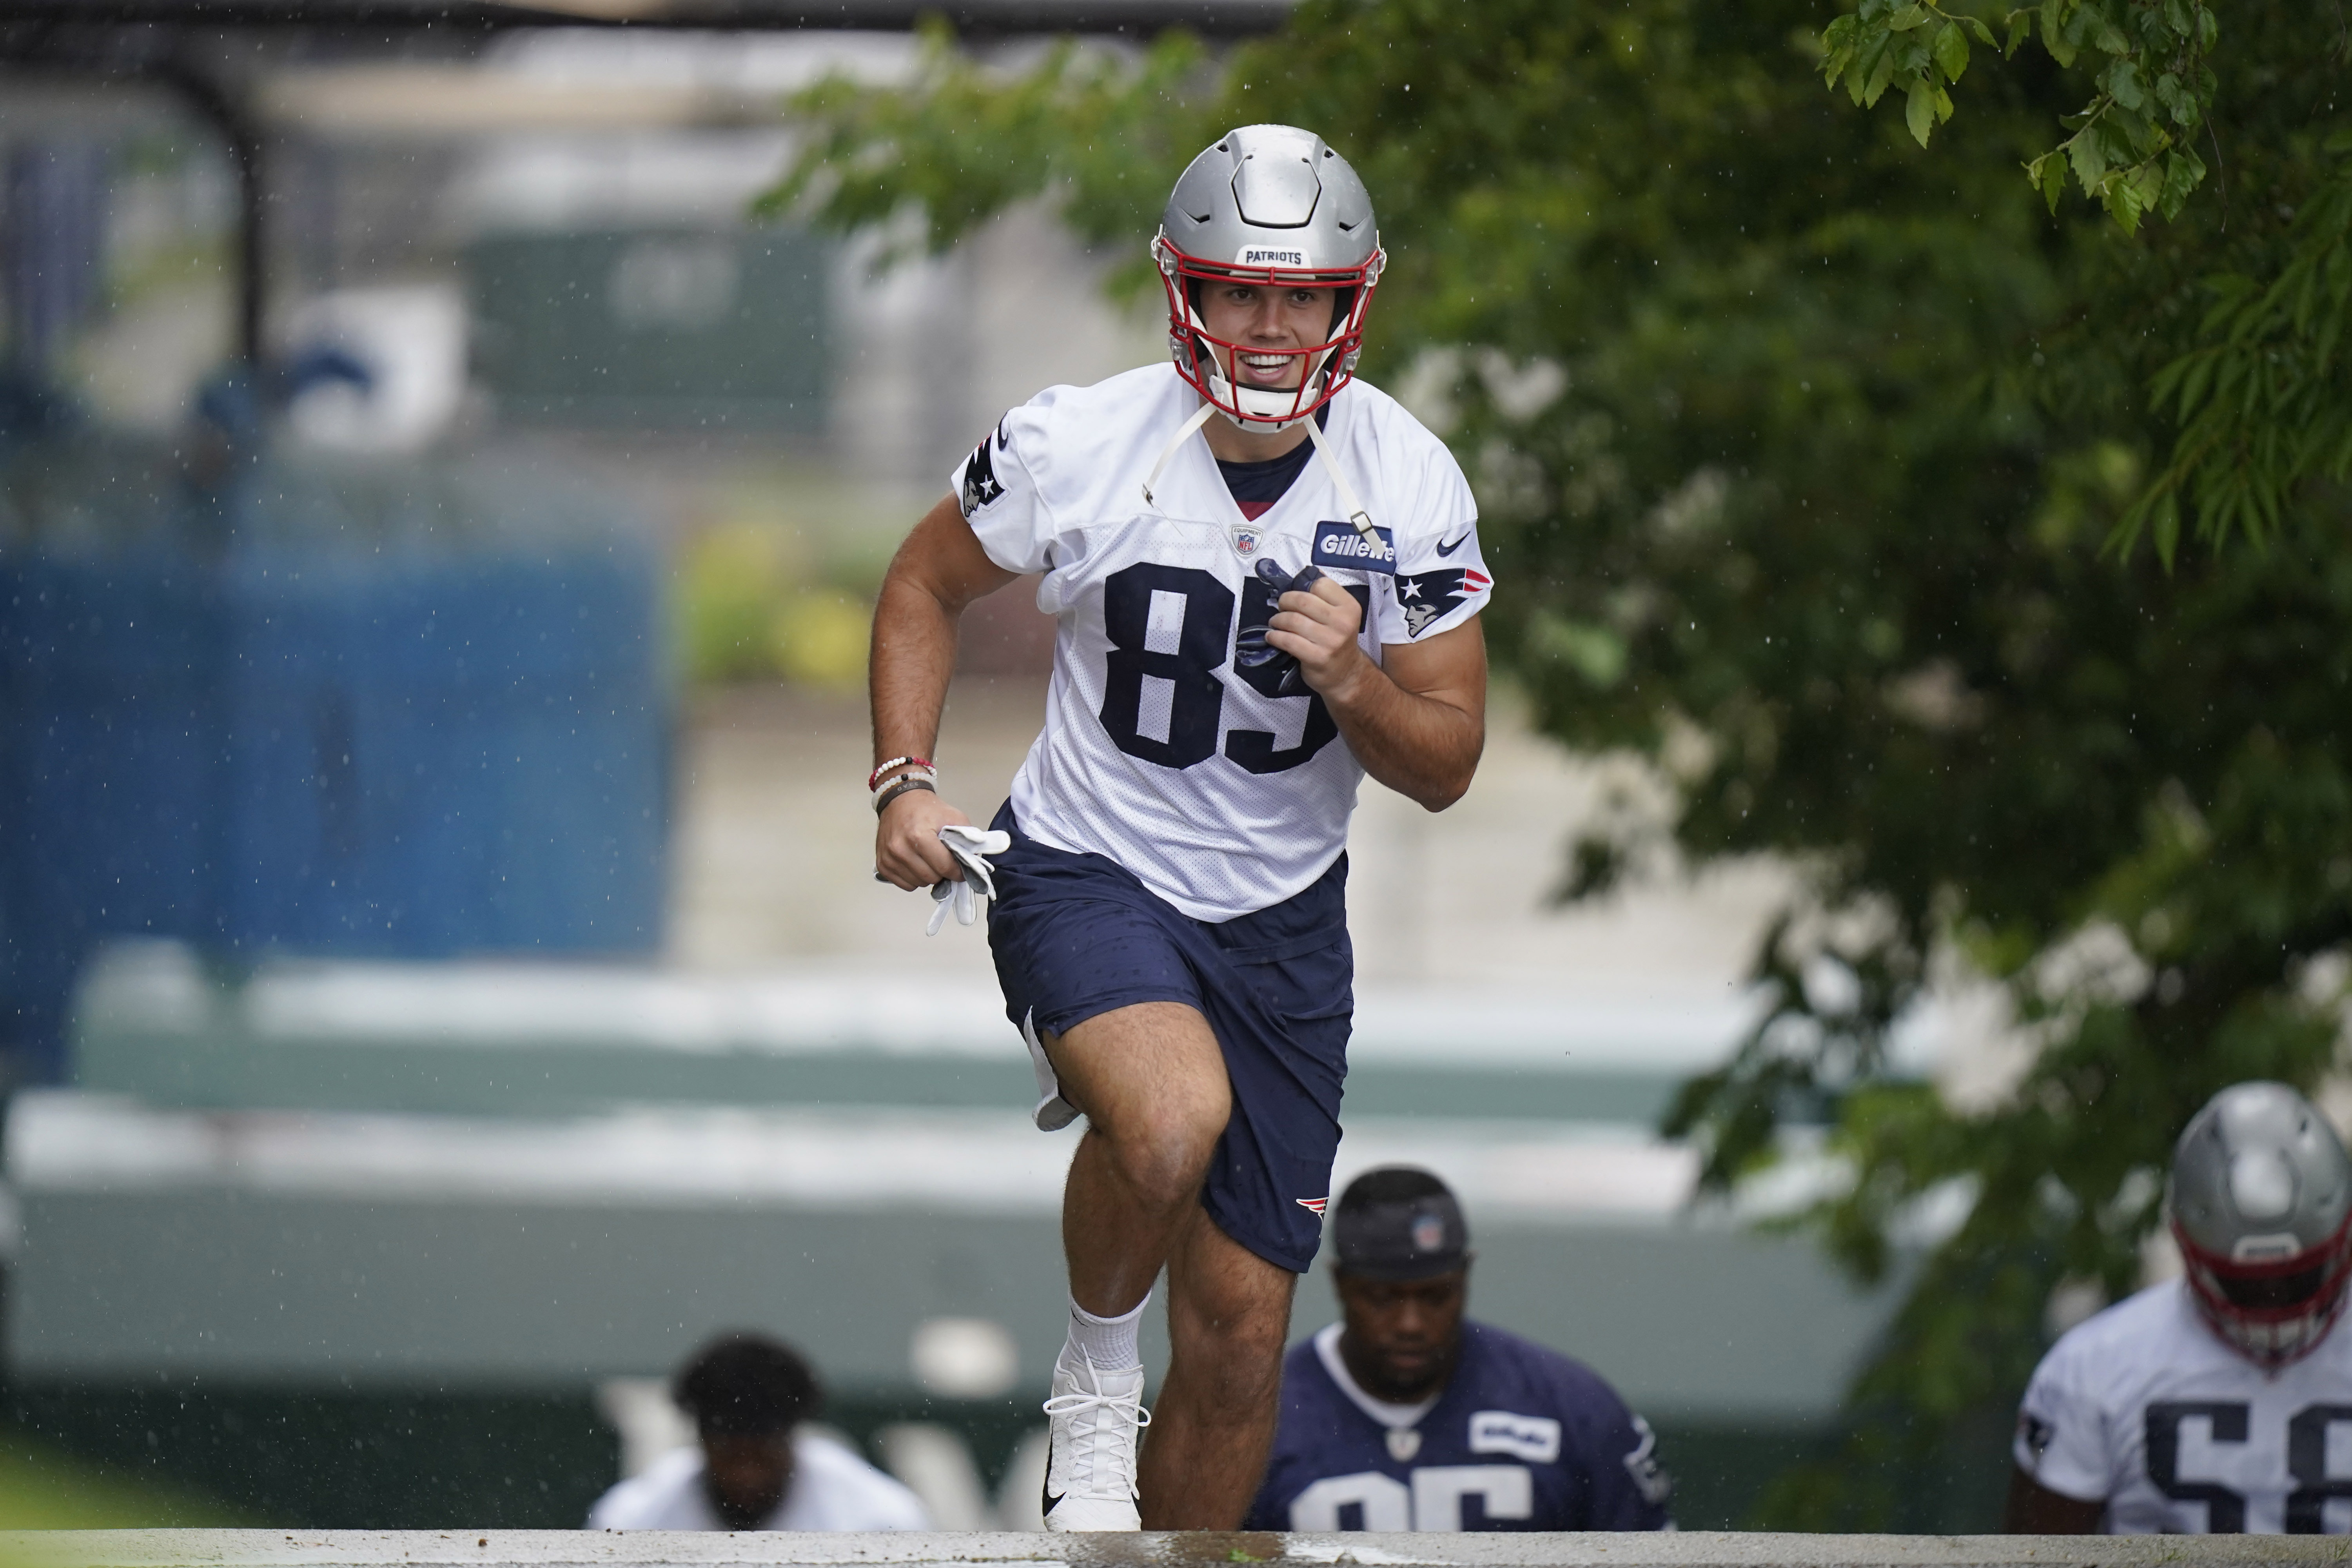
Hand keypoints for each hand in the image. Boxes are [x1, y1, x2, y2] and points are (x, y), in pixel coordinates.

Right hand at [875, 787, 971, 889]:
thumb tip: (974, 860)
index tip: (960, 871)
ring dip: (928, 876)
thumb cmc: (925, 809)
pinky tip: (916, 864)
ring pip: (918, 884)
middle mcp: (901, 848)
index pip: (944, 867)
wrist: (900, 800)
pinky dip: (913, 878)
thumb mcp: (954, 816)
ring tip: (929, 861)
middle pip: (931, 878)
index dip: (957, 872)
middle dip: (942, 873)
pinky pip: (905, 884)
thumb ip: (967, 838)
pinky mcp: (882, 864)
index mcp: (919, 836)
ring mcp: (890, 858)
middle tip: (944, 863)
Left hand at [1264, 573, 1370, 699]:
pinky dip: (1275, 636)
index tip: (1295, 596)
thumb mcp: (1340, 615)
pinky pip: (1288, 640)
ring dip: (1277, 620)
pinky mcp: (1317, 657)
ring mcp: (1330, 641)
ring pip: (1293, 620)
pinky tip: (1272, 637)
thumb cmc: (1338, 640)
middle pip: (1303, 601)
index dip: (1302, 588)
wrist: (1346, 674)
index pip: (1320, 585)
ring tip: (1275, 623)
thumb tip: (1301, 578)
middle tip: (1280, 607)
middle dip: (1285, 601)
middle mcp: (1342, 622)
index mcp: (1349, 607)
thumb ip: (1325, 597)